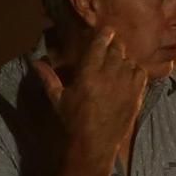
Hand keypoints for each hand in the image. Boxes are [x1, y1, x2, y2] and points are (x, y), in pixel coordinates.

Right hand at [31, 31, 145, 160]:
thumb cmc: (72, 121)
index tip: (107, 30)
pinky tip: (128, 75)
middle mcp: (109, 75)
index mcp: (88, 73)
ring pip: (129, 61)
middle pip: (117, 50)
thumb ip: (48, 77)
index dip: (104, 35)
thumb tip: (35, 60)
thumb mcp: (58, 99)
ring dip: (123, 59)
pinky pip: (141, 73)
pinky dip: (135, 71)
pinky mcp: (136, 95)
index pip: (100, 45)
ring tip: (117, 64)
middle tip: (111, 48)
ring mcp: (125, 85)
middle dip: (114, 46)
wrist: (94, 145)